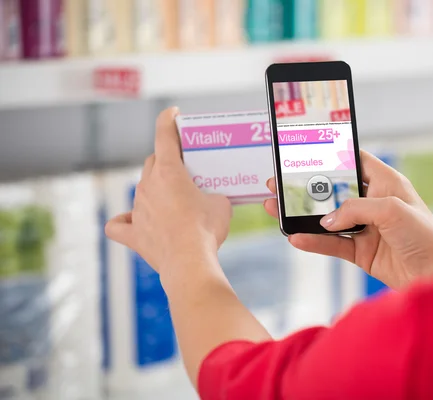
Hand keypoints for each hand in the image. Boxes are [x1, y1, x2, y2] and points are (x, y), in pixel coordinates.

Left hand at [105, 107, 231, 293]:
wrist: (190, 261)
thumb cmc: (206, 229)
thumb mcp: (221, 203)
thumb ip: (212, 194)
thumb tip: (210, 200)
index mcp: (169, 172)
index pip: (164, 135)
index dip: (168, 120)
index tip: (173, 113)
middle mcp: (148, 185)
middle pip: (152, 162)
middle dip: (166, 160)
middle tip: (184, 168)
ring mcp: (137, 209)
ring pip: (142, 189)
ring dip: (155, 189)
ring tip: (174, 200)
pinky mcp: (133, 233)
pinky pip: (120, 224)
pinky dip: (125, 221)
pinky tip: (132, 222)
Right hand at [264, 150, 432, 289]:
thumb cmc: (426, 234)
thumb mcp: (391, 210)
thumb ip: (355, 209)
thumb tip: (326, 220)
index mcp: (385, 182)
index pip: (353, 160)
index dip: (330, 154)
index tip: (303, 151)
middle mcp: (373, 202)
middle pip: (332, 191)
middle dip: (305, 188)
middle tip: (279, 183)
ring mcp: (365, 228)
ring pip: (327, 218)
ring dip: (302, 215)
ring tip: (276, 208)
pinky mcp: (361, 251)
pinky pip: (332, 244)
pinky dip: (314, 242)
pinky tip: (295, 238)